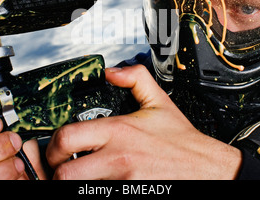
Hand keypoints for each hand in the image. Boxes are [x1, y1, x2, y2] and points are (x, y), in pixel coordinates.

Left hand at [46, 65, 241, 179]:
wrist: (206, 169)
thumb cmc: (182, 142)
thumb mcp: (159, 101)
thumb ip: (135, 78)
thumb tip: (112, 72)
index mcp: (119, 131)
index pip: (67, 137)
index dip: (53, 146)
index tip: (56, 148)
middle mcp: (117, 158)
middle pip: (64, 172)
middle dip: (56, 172)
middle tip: (61, 168)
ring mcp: (122, 181)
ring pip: (79, 188)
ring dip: (75, 182)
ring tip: (79, 176)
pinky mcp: (128, 194)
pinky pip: (100, 195)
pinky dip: (94, 189)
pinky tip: (100, 182)